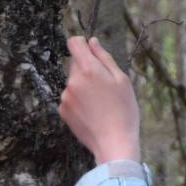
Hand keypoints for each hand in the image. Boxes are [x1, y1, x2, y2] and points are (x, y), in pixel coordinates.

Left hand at [59, 36, 140, 164]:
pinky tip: (93, 112)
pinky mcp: (62, 111)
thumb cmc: (124, 110)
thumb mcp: (122, 80)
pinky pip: (70, 97)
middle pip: (75, 63)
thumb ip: (105, 58)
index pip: (74, 43)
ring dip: (83, 85)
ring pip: (73, 81)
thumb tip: (92, 42)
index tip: (91, 51)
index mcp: (89, 70)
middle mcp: (72, 81)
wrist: (114, 142)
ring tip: (100, 102)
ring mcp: (65, 97)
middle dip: (87, 68)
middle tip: (105, 85)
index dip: (82, 43)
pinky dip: (79, 100)